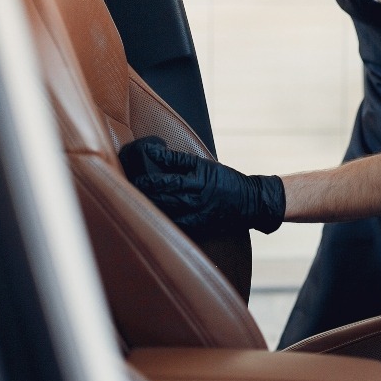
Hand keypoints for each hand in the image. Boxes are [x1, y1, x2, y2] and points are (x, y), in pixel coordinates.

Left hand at [117, 136, 285, 233]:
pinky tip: (148, 215)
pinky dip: (160, 217)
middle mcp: (199, 192)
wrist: (251, 202)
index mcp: (202, 174)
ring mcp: (198, 209)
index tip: (141, 156)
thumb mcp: (209, 166)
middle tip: (128, 181)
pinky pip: (174, 222)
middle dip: (145, 186)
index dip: (155, 162)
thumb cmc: (229, 181)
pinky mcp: (198, 223)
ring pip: (166, 206)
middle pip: (165, 189)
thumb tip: (159, 158)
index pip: (173, 166)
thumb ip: (184, 164)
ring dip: (148, 202)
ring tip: (132, 198)